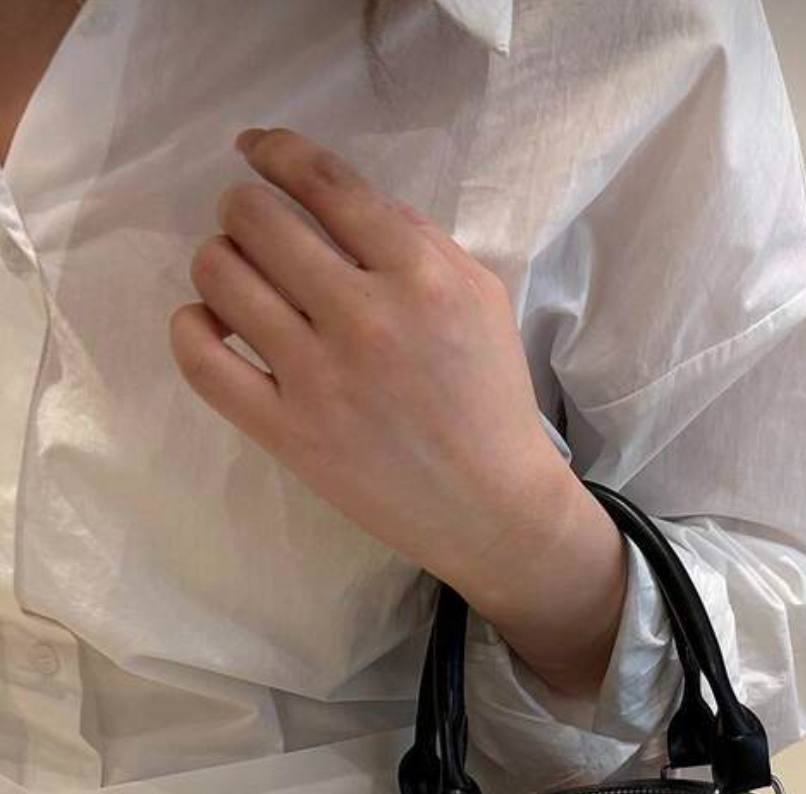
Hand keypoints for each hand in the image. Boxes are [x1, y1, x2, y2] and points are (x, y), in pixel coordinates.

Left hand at [169, 126, 578, 603]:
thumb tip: (343, 204)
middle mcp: (364, 318)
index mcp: (419, 276)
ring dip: (219, 261)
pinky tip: (211, 324)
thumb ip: (420, 240)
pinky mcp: (288, 432)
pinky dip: (191, 328)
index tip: (256, 151)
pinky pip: (202, 361)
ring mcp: (319, 378)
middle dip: (244, 208)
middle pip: (257, 218)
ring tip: (237, 278)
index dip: (276, 151)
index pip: (324, 183)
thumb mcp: (481, 300)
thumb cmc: (489, 401)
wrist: (491, 509)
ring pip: (221, 276)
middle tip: (252, 227)